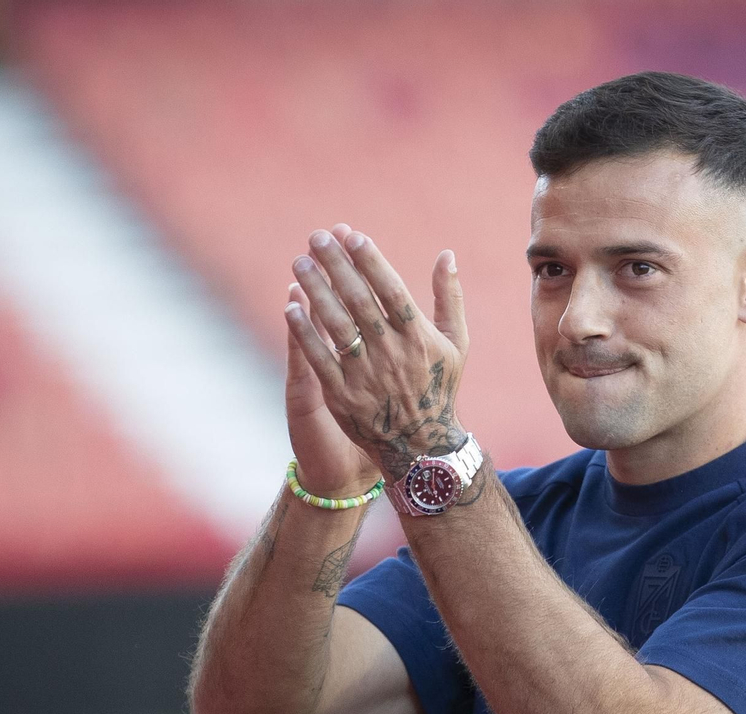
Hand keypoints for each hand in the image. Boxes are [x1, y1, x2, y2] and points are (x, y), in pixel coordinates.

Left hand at [284, 227, 468, 482]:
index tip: (351, 235)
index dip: (370, 261)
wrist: (421, 447)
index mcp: (418, 337)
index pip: (391, 290)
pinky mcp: (343, 396)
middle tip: (317, 237)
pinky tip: (290, 307)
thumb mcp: (455, 343)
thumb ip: (449, 297)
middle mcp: (392, 354)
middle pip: (359, 301)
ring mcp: (366, 376)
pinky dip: (304, 332)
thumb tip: (447, 254)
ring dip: (316, 291)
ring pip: (336, 325)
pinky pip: (320, 358)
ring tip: (299, 263)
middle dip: (336, 266)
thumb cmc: (439, 387)